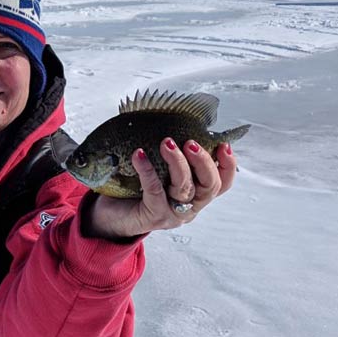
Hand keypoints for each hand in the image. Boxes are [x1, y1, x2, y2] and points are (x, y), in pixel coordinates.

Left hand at [86, 138, 236, 238]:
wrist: (109, 215)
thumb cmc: (136, 188)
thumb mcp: (161, 169)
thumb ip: (173, 155)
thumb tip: (175, 121)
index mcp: (197, 194)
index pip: (223, 183)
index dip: (228, 165)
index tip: (223, 145)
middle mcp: (190, 206)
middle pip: (210, 185)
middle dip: (204, 161)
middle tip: (190, 143)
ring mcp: (173, 213)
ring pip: (185, 188)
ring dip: (178, 162)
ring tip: (166, 143)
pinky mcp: (154, 216)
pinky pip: (155, 191)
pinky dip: (148, 170)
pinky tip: (139, 155)